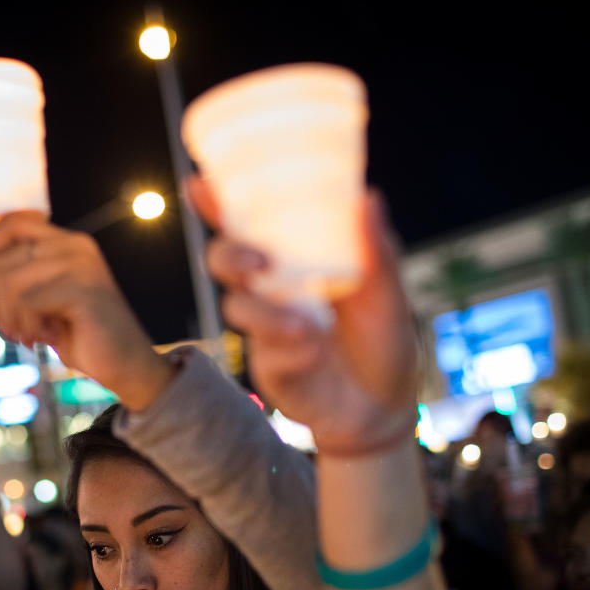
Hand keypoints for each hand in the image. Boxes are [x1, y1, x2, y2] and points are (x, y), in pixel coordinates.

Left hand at [0, 212, 175, 410]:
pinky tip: (44, 338)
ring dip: (9, 317)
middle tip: (10, 327)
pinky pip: (29, 303)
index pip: (13, 224)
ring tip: (27, 335)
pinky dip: (27, 327)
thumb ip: (19, 275)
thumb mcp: (43, 299)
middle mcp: (75, 246)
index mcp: (67, 242)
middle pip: (3, 259)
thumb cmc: (81, 334)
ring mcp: (81, 265)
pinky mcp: (83, 290)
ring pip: (11, 282)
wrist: (125, 364)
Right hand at [189, 177, 417, 453]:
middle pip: (224, 259)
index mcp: (296, 259)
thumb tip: (368, 197)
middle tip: (260, 262)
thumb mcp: (389, 294)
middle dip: (230, 254)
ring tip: (308, 328)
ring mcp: (266, 327)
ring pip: (237, 306)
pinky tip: (315, 355)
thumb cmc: (384, 342)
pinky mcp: (268, 365)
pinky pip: (264, 351)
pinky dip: (289, 350)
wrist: (384, 408)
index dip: (219, 202)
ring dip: (266, 313)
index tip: (200, 181)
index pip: (250, 223)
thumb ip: (377, 251)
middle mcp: (273, 288)